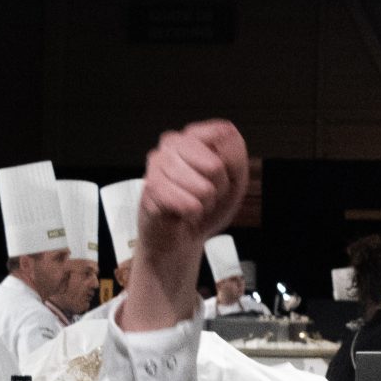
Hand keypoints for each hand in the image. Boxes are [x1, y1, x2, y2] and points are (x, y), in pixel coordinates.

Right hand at [122, 121, 248, 333]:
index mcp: (191, 144)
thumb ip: (233, 156)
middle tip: (209, 201)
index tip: (224, 181)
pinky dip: (188, 209)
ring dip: (203, 199)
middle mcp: (168, 151)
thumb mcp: (231, 187)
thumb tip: (227, 130)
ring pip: (192, 176)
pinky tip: (184, 218)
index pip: (221, 132)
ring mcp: (155, 172)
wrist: (180, 249)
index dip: (230, 161)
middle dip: (219, 185)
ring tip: (195, 210)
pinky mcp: (147, 196)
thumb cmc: (204, 215)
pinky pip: (175, 195)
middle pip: (209, 158)